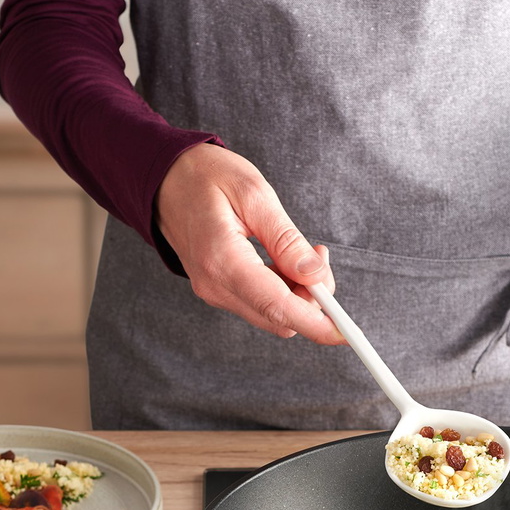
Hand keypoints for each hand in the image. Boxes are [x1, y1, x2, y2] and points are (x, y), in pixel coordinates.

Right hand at [155, 143, 341, 344]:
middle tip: (319, 255)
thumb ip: (286, 240)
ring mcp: (213, 292)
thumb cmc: (206, 177)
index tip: (345, 332)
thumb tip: (316, 276)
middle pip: (279, 319)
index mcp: (223, 262)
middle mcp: (215, 286)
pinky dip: (282, 289)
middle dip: (312, 300)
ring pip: (272, 314)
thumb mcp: (255, 195)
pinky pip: (260, 303)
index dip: (316, 324)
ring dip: (298, 293)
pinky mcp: (217, 290)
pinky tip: (283, 260)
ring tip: (300, 250)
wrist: (164, 179)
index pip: (278, 308)